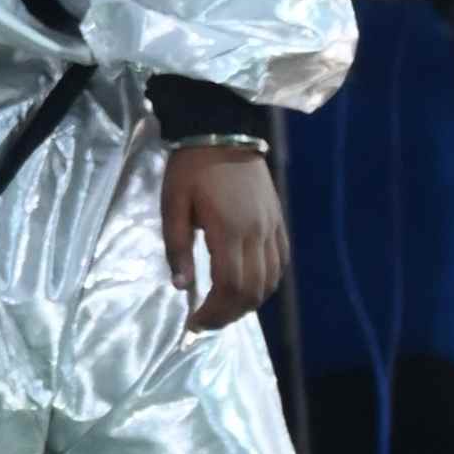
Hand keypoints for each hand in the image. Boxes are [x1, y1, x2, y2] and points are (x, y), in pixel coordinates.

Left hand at [162, 141, 285, 328]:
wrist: (222, 131)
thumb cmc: (191, 167)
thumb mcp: (173, 204)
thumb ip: (177, 246)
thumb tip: (182, 286)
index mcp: (229, 231)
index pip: (229, 288)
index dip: (214, 313)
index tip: (195, 323)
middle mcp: (257, 234)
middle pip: (253, 292)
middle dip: (229, 315)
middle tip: (207, 321)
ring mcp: (272, 227)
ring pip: (271, 281)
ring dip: (250, 303)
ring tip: (226, 307)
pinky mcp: (279, 220)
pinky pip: (281, 261)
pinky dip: (268, 282)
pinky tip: (250, 285)